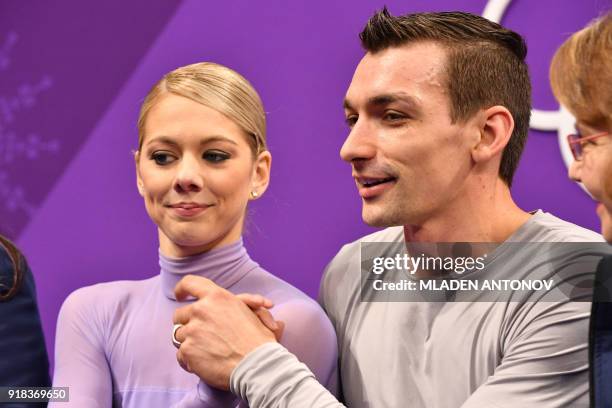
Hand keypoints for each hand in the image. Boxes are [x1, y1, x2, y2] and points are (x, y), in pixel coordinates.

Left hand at [173, 275, 278, 389]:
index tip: (180, 296)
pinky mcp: (187, 350)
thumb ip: (248, 304)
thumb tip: (259, 302)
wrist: (257, 365)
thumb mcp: (256, 312)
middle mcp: (201, 310)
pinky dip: (190, 361)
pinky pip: (180, 355)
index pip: (190, 283)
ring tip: (207, 352)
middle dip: (188, 324)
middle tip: (201, 334)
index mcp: (217, 297)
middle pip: (180, 314)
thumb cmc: (259, 341)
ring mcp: (192, 330)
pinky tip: (204, 364)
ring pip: (179, 336)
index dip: (182, 289)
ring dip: (190, 343)